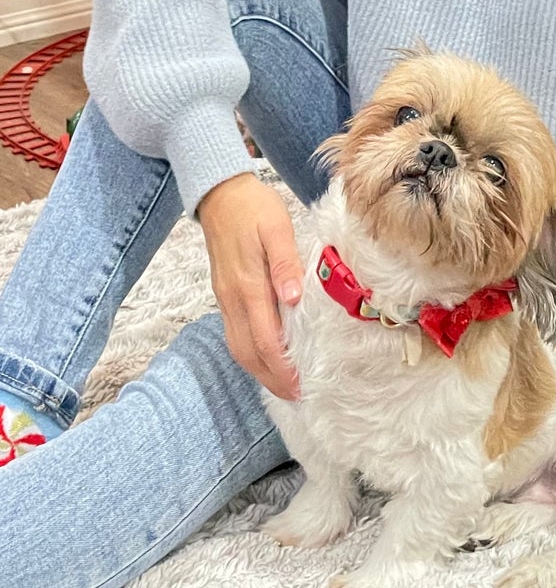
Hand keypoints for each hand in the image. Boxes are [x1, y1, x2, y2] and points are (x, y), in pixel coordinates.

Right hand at [196, 173, 303, 399]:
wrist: (220, 195)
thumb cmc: (254, 209)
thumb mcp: (277, 228)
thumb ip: (286, 264)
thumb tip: (292, 300)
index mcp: (248, 285)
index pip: (265, 338)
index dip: (282, 366)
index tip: (300, 385)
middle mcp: (233, 298)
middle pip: (249, 351)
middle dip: (271, 378)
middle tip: (296, 396)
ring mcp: (225, 298)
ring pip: (238, 346)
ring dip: (259, 370)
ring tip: (283, 384)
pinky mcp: (225, 294)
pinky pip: (235, 333)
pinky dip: (250, 352)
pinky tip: (265, 357)